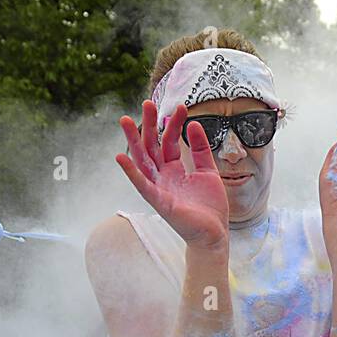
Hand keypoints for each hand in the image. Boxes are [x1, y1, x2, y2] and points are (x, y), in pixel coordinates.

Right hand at [115, 101, 228, 251]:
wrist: (215, 233)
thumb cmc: (210, 206)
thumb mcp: (208, 171)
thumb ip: (200, 149)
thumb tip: (193, 124)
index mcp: (174, 170)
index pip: (169, 141)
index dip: (174, 125)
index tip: (181, 108)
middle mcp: (163, 177)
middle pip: (152, 146)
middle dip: (149, 125)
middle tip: (147, 103)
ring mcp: (159, 189)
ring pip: (142, 161)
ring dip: (133, 141)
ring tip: (124, 120)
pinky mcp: (159, 202)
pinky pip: (142, 185)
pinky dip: (131, 172)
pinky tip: (121, 157)